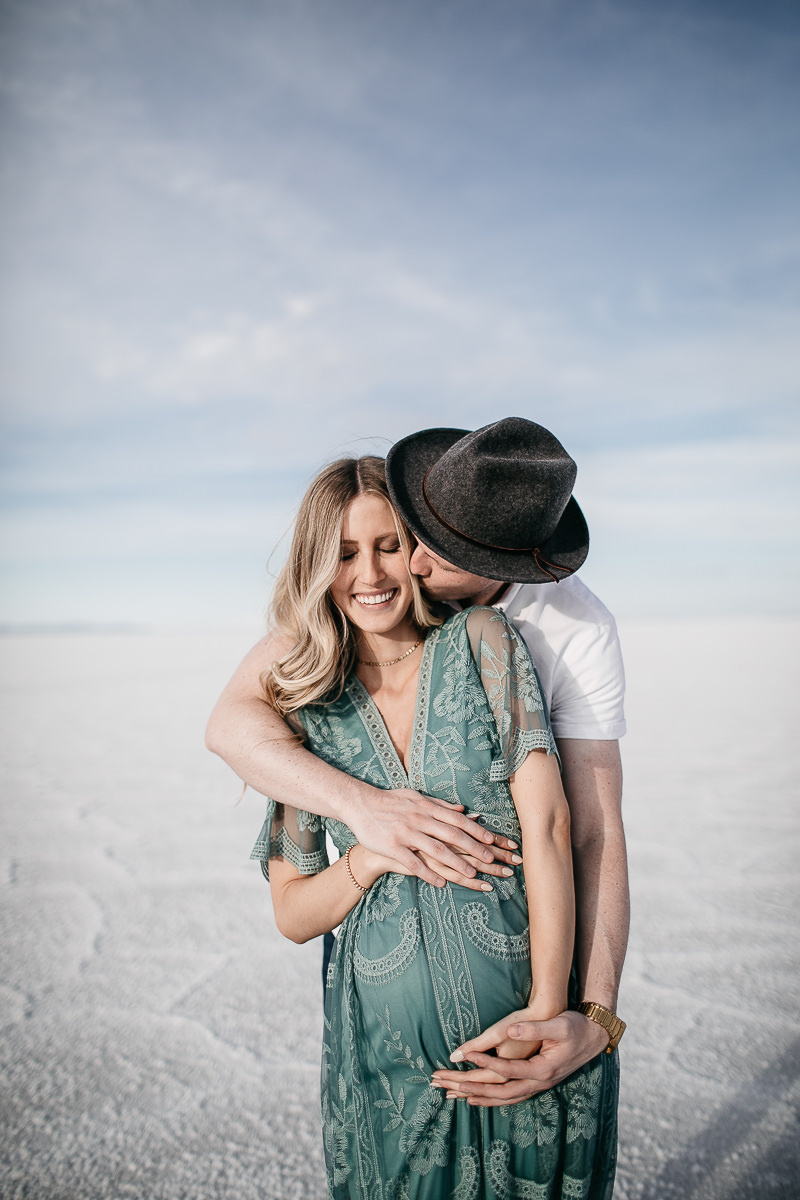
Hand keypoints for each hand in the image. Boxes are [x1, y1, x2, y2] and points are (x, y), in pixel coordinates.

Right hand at [349, 788, 520, 889]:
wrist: (360, 805)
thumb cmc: (390, 801)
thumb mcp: (416, 797)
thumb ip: (440, 804)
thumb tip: (464, 809)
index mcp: (427, 807)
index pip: (457, 819)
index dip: (476, 830)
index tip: (492, 840)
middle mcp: (420, 819)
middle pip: (452, 835)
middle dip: (474, 848)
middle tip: (491, 860)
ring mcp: (407, 833)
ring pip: (437, 850)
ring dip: (457, 863)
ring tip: (473, 874)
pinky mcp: (393, 846)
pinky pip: (414, 863)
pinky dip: (429, 874)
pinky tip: (441, 883)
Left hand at [431, 1011, 609, 1105]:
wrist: (594, 1037)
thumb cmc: (576, 1027)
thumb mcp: (558, 1024)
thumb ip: (534, 1029)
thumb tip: (510, 1029)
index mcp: (541, 1069)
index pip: (505, 1069)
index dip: (483, 1062)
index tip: (462, 1054)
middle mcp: (538, 1083)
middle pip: (497, 1092)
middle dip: (468, 1088)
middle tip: (442, 1084)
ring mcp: (538, 1086)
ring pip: (502, 1099)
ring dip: (476, 1097)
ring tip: (453, 1095)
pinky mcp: (537, 1084)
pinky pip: (509, 1097)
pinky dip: (491, 1099)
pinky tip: (479, 1098)